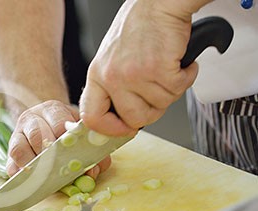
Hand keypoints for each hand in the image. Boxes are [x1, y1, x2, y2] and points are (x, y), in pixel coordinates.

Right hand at [6, 100, 110, 178]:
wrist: (42, 120)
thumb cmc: (65, 131)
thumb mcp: (79, 133)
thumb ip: (91, 151)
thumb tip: (91, 171)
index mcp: (52, 110)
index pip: (58, 122)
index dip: (66, 141)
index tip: (75, 156)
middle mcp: (31, 118)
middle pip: (37, 135)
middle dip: (50, 156)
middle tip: (60, 170)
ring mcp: (17, 134)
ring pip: (19, 150)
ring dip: (34, 167)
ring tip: (46, 178)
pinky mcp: (10, 152)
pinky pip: (11, 165)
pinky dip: (21, 176)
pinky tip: (32, 183)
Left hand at [79, 0, 199, 136]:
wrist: (158, 3)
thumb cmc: (139, 29)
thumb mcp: (111, 60)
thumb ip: (112, 88)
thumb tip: (120, 120)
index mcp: (97, 75)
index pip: (92, 117)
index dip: (111, 129)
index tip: (125, 129)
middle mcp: (112, 77)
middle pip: (134, 119)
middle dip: (152, 112)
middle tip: (157, 93)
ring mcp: (134, 74)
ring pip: (160, 105)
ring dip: (171, 90)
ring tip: (166, 68)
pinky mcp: (158, 68)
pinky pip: (178, 89)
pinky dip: (186, 77)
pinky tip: (179, 62)